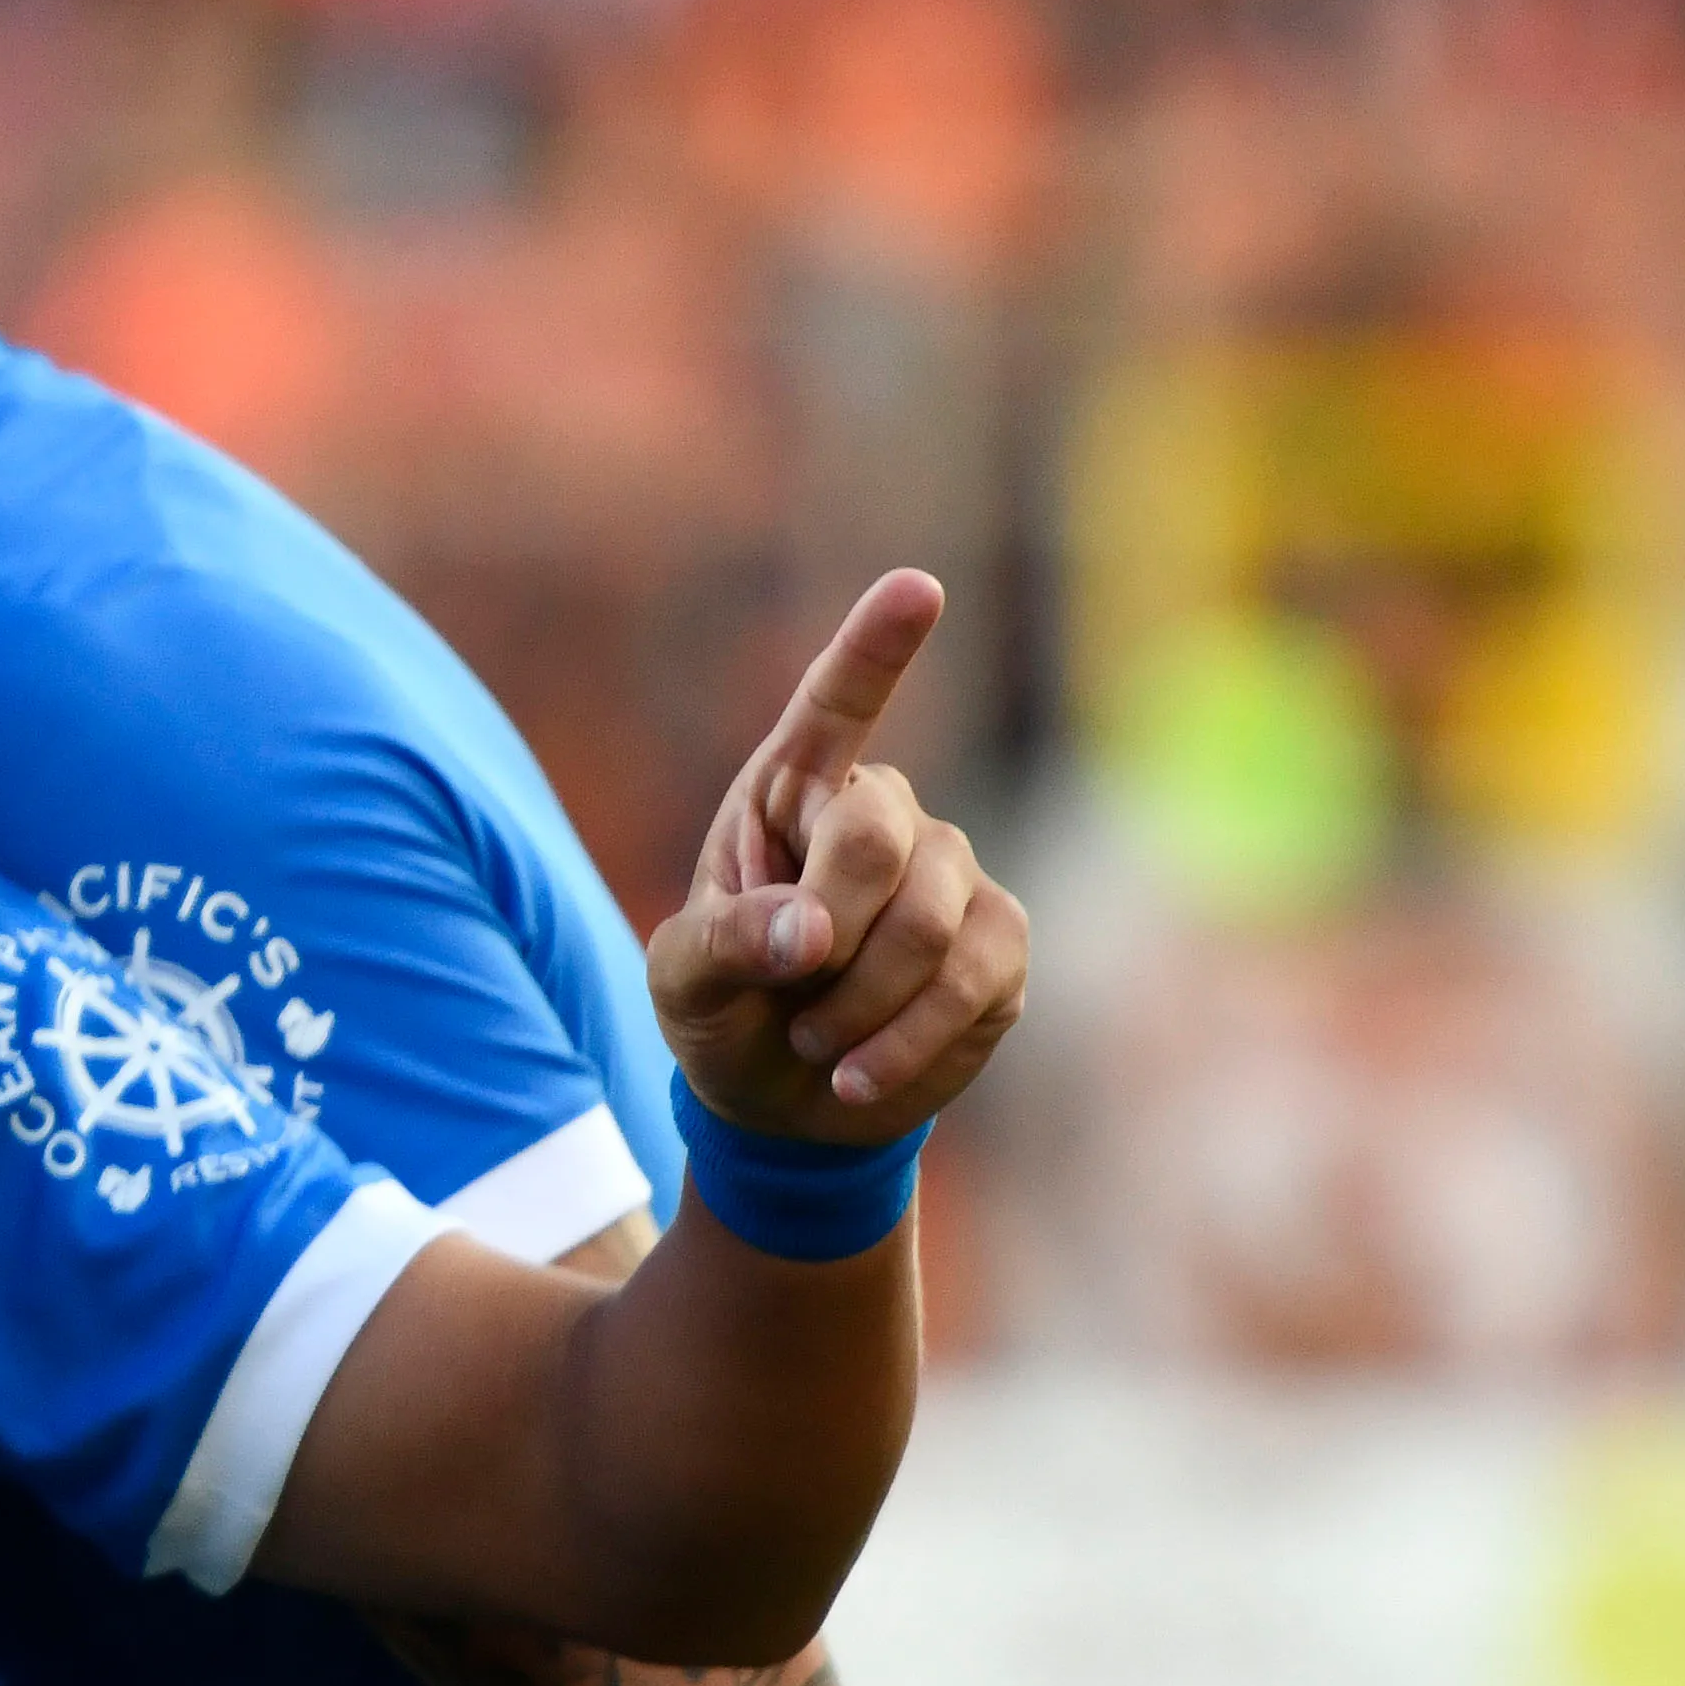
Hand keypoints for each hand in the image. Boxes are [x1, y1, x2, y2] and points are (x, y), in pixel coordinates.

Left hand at [648, 571, 1026, 1143]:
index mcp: (791, 792)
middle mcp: (884, 814)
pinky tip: (859, 1070)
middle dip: (824, 934)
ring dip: (855, 1006)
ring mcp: (954, 873)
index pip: (836, 707)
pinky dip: (904, 1044)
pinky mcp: (1001, 944)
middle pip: (876, 840)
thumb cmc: (724, 1009)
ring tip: (814, 1039)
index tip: (918, 588)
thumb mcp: (683, 980)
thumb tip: (812, 932)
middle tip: (787, 996)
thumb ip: (727, 944)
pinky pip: (973, 983)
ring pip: (928, 926)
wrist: (784, 1096)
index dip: (875, 649)